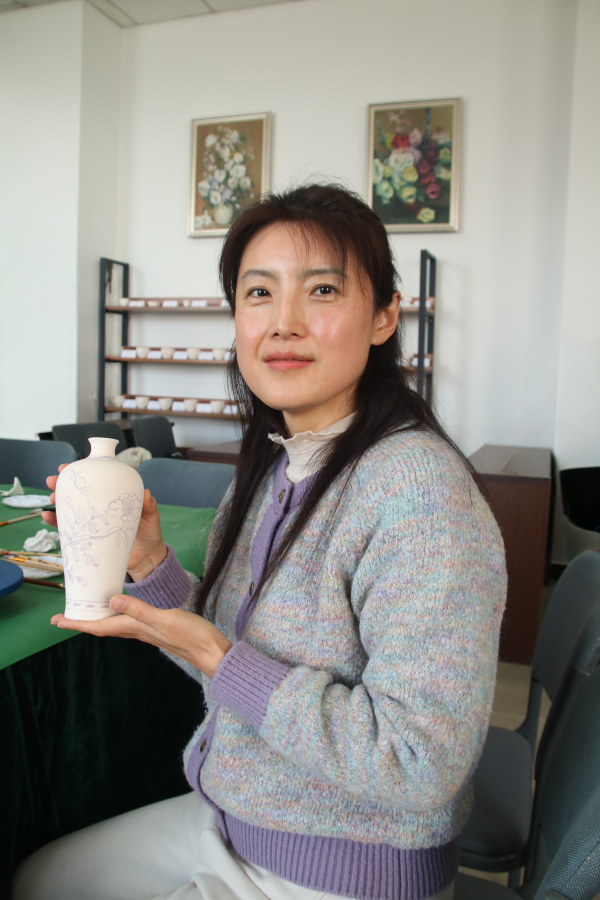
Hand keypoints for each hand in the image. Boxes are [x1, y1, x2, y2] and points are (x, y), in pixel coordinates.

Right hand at [45, 470, 166, 581]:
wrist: (146, 558)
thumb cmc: (149, 533)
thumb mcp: (151, 516)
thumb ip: (149, 505)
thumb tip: (146, 494)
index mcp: (114, 497)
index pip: (96, 480)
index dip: (80, 472)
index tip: (66, 467)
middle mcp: (100, 507)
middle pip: (78, 492)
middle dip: (62, 484)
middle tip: (52, 481)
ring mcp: (92, 522)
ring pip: (70, 508)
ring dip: (57, 501)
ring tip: (52, 498)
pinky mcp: (87, 538)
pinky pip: (68, 529)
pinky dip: (56, 522)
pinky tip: (47, 516)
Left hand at [51, 595, 231, 678]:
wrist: (212, 651)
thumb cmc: (192, 636)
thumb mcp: (165, 618)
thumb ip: (139, 610)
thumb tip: (112, 601)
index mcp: (136, 628)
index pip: (99, 626)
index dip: (77, 623)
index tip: (56, 621)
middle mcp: (137, 631)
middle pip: (102, 627)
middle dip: (82, 622)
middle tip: (62, 617)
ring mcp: (147, 630)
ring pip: (114, 625)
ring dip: (97, 619)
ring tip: (85, 611)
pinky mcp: (157, 627)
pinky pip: (128, 622)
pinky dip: (117, 615)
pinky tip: (120, 609)